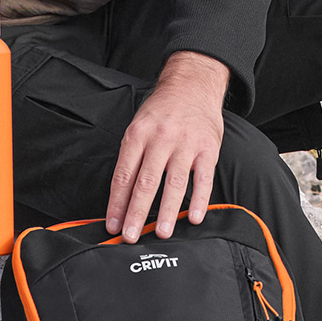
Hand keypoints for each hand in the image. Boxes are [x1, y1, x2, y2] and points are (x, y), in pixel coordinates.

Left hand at [107, 52, 229, 242]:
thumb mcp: (139, 126)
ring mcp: (186, 144)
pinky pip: (204, 177)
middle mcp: (161, 139)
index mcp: (138, 135)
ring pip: (174, 183)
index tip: (113, 225)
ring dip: (167, 211)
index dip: (117, 203)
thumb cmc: (162, 111)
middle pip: (146, 182)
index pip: (124, 175)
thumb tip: (122, 198)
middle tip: (131, 236)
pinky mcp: (208, 148)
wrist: (192, 84)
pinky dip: (199, 199)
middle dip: (136, 212)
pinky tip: (193, 216)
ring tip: (161, 232)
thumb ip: (132, 158)